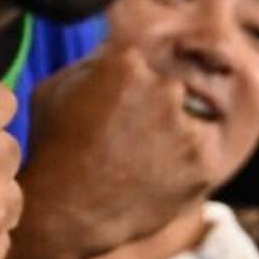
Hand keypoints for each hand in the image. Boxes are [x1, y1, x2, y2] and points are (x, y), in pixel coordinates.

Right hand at [15, 43, 222, 258]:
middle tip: (124, 140)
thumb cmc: (53, 146)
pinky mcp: (206, 162)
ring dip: (171, 138)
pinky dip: (184, 167)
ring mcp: (188, 127)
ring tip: (136, 162)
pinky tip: (152, 177)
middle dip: (152, 110)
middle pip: (167, 91)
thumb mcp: (55, 88)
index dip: (124, 88)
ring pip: (187, 124)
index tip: (112, 109)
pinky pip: (201, 156)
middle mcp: (164, 88)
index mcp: (126, 62)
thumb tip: (117, 49)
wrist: (66, 209)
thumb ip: (93, 62)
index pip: (140, 62)